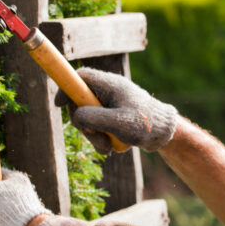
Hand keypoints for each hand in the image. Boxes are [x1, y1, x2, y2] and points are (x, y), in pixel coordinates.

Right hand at [55, 68, 177, 153]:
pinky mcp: (112, 117)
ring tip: (108, 147)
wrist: (165, 134)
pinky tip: (113, 147)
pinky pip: (98, 127)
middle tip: (93, 136)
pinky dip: (101, 139)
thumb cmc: (146, 124)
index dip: (66, 87)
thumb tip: (76, 116)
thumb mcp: (119, 123)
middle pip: (80, 102)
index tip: (58, 104)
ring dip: (93, 136)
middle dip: (82, 123)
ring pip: (88, 119)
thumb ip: (95, 118)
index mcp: (110, 85)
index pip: (80, 77)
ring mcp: (110, 105)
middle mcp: (108, 92)